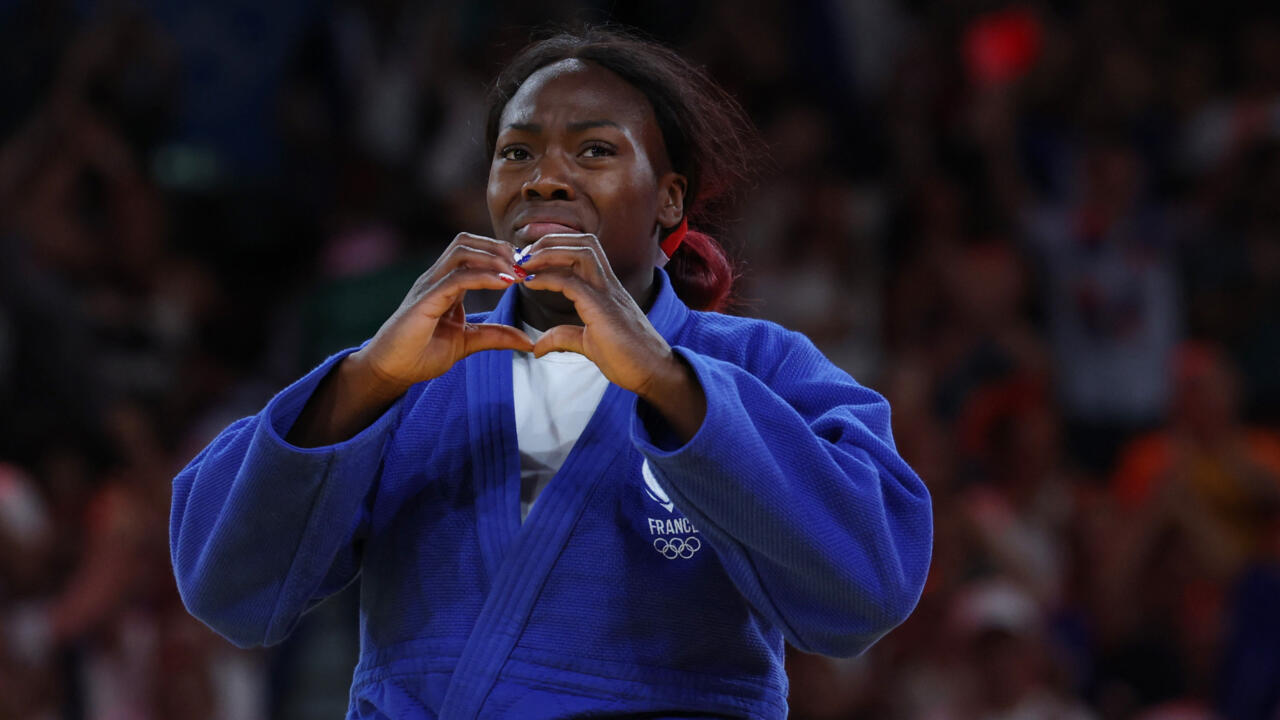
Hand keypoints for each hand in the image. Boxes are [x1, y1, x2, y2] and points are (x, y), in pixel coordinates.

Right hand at [351, 233, 533, 390]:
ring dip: (493, 258)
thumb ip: (495, 336)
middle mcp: (436, 279)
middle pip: (466, 242)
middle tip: (524, 267)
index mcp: (445, 284)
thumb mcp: (467, 342)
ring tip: (515, 273)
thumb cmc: (420, 354)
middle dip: (498, 248)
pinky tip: (504, 284)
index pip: (472, 251)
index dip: (500, 254)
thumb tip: (528, 341)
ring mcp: (428, 287)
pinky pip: (456, 279)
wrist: (390, 370)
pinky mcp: (424, 301)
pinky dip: (483, 277)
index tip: (525, 270)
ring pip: (461, 252)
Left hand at [519, 233, 705, 440]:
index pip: (583, 250)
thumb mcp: (587, 344)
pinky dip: (548, 277)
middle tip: (523, 256)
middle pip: (584, 242)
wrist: (653, 373)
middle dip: (551, 241)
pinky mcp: (604, 310)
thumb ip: (564, 337)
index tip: (529, 261)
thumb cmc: (628, 358)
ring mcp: (608, 294)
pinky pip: (572, 282)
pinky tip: (530, 283)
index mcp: (606, 288)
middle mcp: (608, 284)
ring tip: (526, 263)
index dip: (554, 248)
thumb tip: (537, 346)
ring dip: (549, 252)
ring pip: (581, 252)